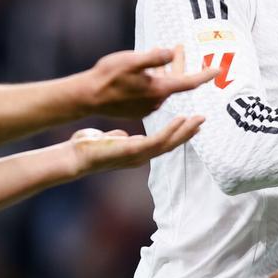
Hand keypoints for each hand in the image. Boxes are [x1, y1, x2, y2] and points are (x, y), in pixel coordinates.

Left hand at [65, 117, 203, 178]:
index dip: (177, 134)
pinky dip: (171, 130)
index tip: (189, 123)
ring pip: (169, 143)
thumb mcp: (108, 141)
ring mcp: (139, 155)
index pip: (162, 142)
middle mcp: (141, 155)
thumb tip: (122, 136)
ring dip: (185, 132)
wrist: (74, 158)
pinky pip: (158, 140)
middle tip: (202, 120)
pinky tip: (180, 120)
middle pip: (171, 144)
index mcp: (137, 151)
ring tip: (198, 119)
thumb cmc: (87, 148)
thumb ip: (118, 139)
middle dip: (188, 133)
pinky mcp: (134, 151)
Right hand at [83, 45, 216, 118]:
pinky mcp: (138, 110)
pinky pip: (152, 93)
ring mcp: (147, 107)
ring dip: (165, 71)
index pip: (189, 82)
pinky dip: (154, 80)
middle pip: (176, 81)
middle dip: (180, 63)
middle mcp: (157, 101)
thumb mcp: (131, 61)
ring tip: (161, 53)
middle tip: (180, 46)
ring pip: (163, 86)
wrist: (87, 97)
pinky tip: (146, 71)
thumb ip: (153, 57)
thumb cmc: (108, 76)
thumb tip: (172, 51)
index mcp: (159, 89)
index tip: (219, 69)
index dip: (205, 74)